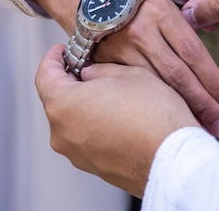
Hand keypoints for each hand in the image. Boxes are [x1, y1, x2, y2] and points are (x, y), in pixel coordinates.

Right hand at [26, 0, 218, 137]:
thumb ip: (180, 26)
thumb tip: (202, 57)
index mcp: (161, 11)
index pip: (194, 51)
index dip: (213, 78)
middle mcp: (143, 30)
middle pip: (178, 74)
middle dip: (203, 102)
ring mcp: (122, 48)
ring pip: (156, 85)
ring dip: (181, 109)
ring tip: (201, 127)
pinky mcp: (106, 61)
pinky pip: (134, 86)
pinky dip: (153, 104)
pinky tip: (166, 119)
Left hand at [35, 44, 200, 197]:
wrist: (174, 157)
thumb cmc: (154, 115)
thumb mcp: (128, 74)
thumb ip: (100, 71)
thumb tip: (91, 74)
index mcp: (64, 105)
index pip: (45, 75)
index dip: (53, 58)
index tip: (62, 52)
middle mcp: (63, 134)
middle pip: (58, 100)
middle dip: (73, 82)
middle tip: (92, 68)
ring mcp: (78, 154)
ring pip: (74, 121)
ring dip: (87, 106)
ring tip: (114, 94)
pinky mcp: (94, 167)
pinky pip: (88, 140)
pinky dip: (98, 126)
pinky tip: (122, 117)